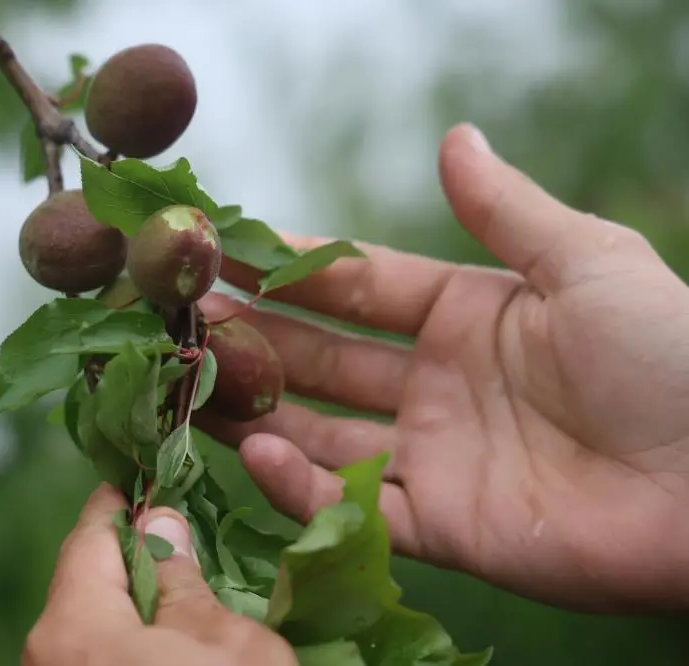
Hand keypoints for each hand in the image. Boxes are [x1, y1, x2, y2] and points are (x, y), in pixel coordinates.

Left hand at [22, 484, 296, 665]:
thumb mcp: (226, 646)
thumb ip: (186, 581)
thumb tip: (161, 525)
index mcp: (73, 627)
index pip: (90, 534)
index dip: (125, 498)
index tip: (153, 473)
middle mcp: (46, 656)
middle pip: (88, 582)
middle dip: (137, 554)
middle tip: (185, 534)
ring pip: (94, 626)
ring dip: (139, 604)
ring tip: (188, 590)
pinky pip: (98, 656)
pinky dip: (132, 642)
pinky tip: (174, 643)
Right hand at [197, 123, 688, 612]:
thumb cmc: (669, 356)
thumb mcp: (585, 262)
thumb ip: (504, 210)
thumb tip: (453, 136)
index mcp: (466, 316)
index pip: (357, 288)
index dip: (293, 267)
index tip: (225, 248)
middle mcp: (436, 386)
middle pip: (323, 359)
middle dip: (255, 336)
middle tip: (185, 314)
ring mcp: (432, 457)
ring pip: (320, 432)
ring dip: (256, 409)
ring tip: (193, 380)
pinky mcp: (439, 525)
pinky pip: (352, 504)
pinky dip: (299, 485)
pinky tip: (255, 451)